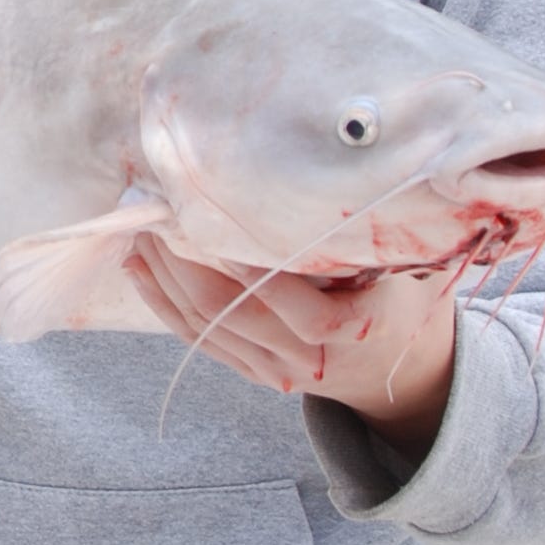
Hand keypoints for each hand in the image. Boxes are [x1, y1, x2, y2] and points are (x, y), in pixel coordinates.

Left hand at [124, 231, 457, 457]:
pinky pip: (199, 339)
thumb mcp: (407, 267)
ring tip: (138, 230)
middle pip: (233, 314)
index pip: (303, 310)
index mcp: (357, 330)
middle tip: (155, 211)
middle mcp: (310, 359)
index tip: (219, 223)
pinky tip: (139, 268)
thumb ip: (369, 237)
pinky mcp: (255, 372)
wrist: (404, 371)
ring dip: (163, 278)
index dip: (255, 272)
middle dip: (183, 263)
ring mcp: (277, 372)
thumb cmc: (404, 299)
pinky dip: (162, 303)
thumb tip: (333, 173)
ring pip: (206, 327)